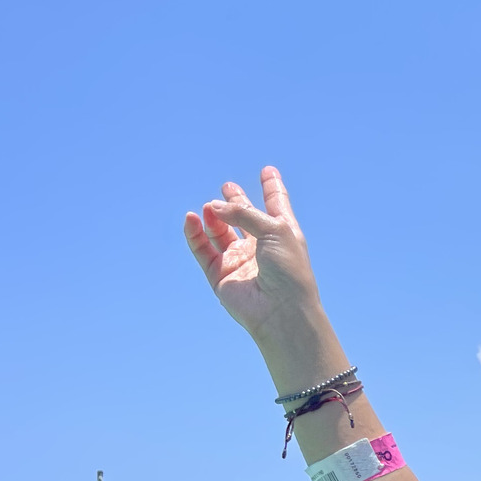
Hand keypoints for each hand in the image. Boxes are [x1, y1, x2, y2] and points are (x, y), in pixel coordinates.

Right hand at [183, 167, 331, 379]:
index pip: (276, 205)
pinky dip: (194, 234)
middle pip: (245, 218)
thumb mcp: (274, 229)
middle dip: (237, 202)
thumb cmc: (288, 269)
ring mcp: (240, 261)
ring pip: (220, 232)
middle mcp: (261, 247)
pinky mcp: (221, 276)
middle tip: (227, 187)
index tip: (268, 171)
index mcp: (282, 234)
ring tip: (211, 206)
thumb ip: (243, 212)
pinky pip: (202, 250)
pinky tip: (192, 218)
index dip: (272, 188)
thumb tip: (212, 207)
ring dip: (214, 217)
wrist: (281, 309)